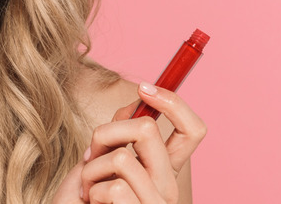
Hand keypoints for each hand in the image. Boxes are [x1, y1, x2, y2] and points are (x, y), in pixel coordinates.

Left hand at [54, 83, 205, 202]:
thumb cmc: (87, 201)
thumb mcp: (102, 163)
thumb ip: (120, 138)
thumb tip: (135, 103)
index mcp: (163, 171)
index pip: (192, 130)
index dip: (174, 103)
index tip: (144, 87)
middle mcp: (168, 187)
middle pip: (148, 130)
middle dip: (106, 131)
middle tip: (92, 152)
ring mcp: (157, 203)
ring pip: (122, 158)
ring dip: (91, 169)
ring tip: (87, 188)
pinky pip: (114, 188)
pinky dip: (91, 191)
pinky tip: (91, 203)